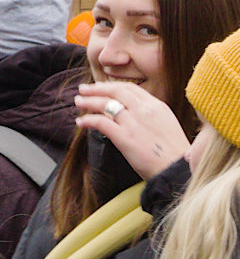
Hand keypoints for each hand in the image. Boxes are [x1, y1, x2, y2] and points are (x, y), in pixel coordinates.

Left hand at [74, 81, 189, 179]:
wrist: (178, 172)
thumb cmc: (174, 154)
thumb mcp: (166, 124)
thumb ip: (150, 114)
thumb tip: (130, 110)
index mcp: (156, 105)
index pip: (129, 88)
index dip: (111, 85)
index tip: (101, 87)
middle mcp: (144, 110)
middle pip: (115, 91)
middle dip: (96, 89)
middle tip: (84, 89)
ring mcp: (134, 123)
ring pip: (105, 104)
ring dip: (88, 101)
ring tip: (78, 102)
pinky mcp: (125, 138)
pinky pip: (101, 122)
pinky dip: (88, 120)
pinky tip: (81, 122)